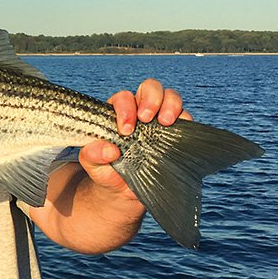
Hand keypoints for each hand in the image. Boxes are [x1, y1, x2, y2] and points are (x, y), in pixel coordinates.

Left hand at [78, 78, 192, 198]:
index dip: (125, 108)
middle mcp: (140, 110)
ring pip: (171, 96)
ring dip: (171, 104)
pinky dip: (185, 121)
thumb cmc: (106, 170)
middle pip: (150, 87)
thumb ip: (92, 154)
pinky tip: (177, 132)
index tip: (125, 130)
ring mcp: (159, 120)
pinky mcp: (175, 132)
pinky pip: (185, 118)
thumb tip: (109, 149)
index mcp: (117, 112)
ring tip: (165, 122)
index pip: (124, 98)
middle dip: (151, 98)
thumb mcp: (92, 164)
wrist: (124, 190)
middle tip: (146, 118)